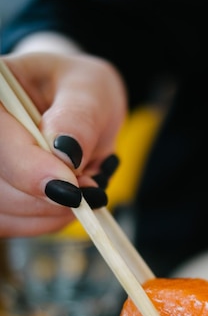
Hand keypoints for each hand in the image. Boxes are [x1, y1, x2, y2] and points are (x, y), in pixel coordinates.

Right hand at [0, 51, 126, 236]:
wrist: (78, 108)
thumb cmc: (79, 91)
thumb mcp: (90, 90)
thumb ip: (78, 118)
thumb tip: (66, 152)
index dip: (30, 170)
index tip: (74, 190)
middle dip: (50, 197)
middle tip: (90, 184)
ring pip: (5, 211)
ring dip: (52, 212)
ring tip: (81, 185)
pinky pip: (10, 224)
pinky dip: (46, 221)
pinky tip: (65, 201)